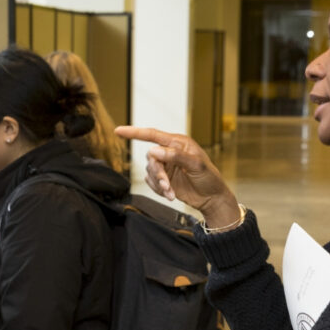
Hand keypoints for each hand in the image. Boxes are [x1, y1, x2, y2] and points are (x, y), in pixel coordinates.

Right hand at [114, 125, 239, 226]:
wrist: (211, 198)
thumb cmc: (209, 178)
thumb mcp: (196, 165)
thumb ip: (176, 156)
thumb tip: (155, 150)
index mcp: (178, 143)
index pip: (152, 134)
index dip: (134, 132)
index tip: (118, 131)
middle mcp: (169, 152)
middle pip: (150, 158)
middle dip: (157, 173)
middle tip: (167, 185)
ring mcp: (165, 166)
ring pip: (150, 171)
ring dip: (159, 183)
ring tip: (171, 192)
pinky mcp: (163, 179)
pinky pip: (151, 182)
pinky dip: (158, 189)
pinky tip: (170, 194)